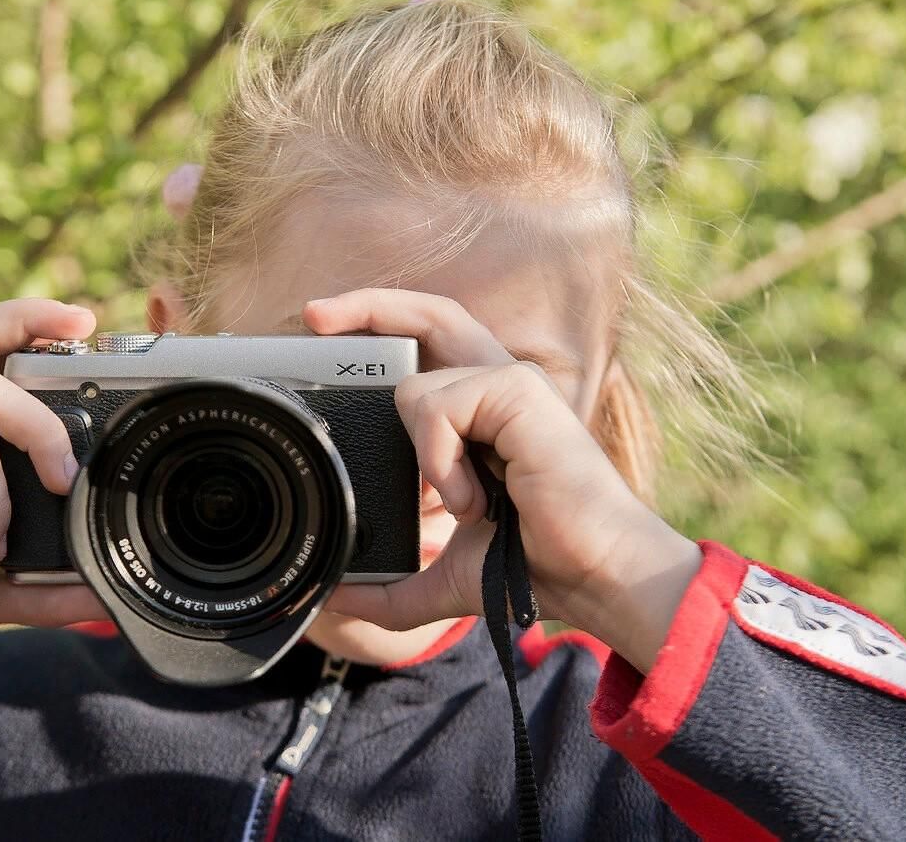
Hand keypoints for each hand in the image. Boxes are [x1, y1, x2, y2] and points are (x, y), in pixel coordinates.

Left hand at [302, 289, 701, 672]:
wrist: (593, 577)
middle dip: (368, 304)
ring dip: (427, 459)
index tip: (323, 335)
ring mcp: (512, 384)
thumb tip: (334, 601)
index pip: (432, 348)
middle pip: (431, 315)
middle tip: (312, 314)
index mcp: (488, 416)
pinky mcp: (517, 390)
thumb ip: (392, 589)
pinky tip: (478, 498)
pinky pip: (439, 407)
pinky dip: (441, 462)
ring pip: (418, 388)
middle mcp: (500, 388)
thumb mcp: (447, 577)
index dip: (381, 329)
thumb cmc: (540, 568)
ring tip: (471, 504)